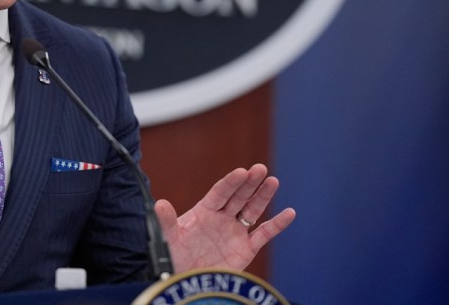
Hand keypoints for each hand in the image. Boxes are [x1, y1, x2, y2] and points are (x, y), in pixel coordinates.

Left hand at [155, 163, 295, 272]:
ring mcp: (235, 231)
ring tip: (273, 181)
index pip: (220, 192)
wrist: (189, 281)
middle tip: (260, 168)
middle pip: (238, 196)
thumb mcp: (169, 238)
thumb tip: (159, 204)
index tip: (241, 171)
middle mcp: (222, 217)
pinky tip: (289, 212)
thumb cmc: (176, 257)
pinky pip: (264, 234)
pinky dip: (277, 224)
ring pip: (252, 209)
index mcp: (204, 211)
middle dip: (249, 183)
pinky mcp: (246, 248)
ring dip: (263, 196)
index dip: (231, 182)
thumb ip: (167, 221)